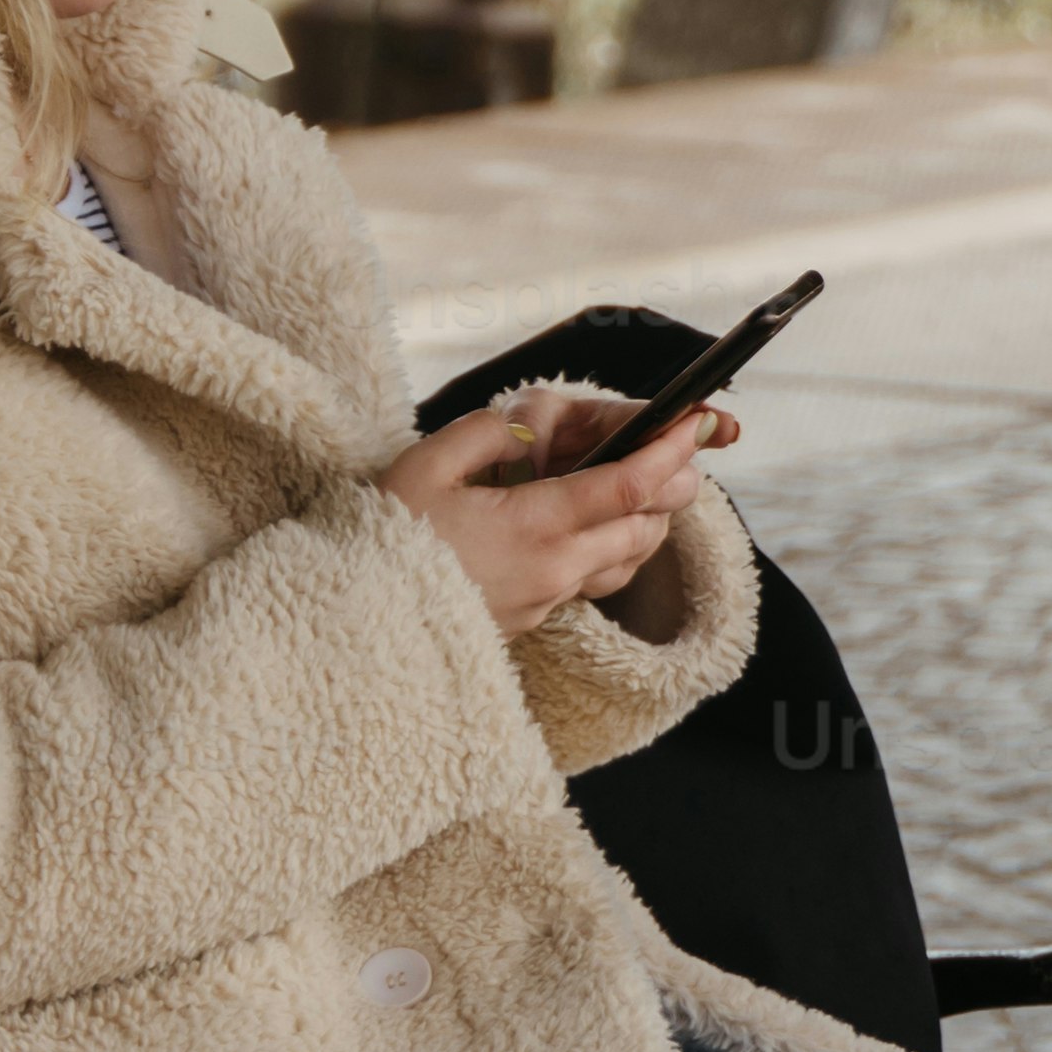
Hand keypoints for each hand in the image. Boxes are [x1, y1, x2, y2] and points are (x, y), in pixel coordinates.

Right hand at [375, 392, 732, 637]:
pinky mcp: (530, 620)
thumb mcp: (423, 466)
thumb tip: (525, 429)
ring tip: (639, 488)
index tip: (697, 423)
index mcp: (536, 525)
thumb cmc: (380, 542)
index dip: (673, 451)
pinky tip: (589, 531)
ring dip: (644, 524)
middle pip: (645, 529)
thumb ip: (484, 434)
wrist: (353, 628)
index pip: (631, 485)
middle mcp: (554, 569)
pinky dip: (610, 551)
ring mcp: (545, 601)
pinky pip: (591, 583)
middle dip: (670, 488)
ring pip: (625, 562)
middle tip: (676, 453)